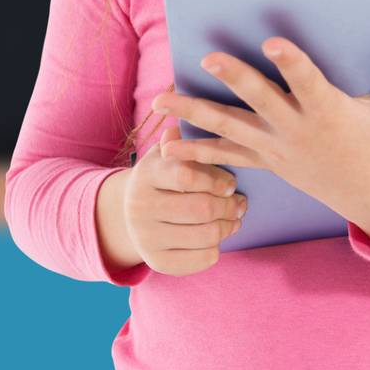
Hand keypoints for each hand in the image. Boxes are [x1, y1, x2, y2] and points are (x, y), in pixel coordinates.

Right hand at [117, 98, 249, 275]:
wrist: (128, 216)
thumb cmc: (161, 176)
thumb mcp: (165, 154)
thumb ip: (179, 138)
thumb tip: (181, 106)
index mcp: (146, 174)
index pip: (185, 175)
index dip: (215, 179)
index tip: (231, 181)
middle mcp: (140, 207)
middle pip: (200, 209)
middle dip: (228, 206)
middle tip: (240, 202)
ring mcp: (146, 237)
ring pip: (205, 235)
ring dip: (228, 226)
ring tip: (236, 217)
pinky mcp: (156, 262)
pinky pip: (200, 259)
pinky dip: (216, 248)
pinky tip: (219, 236)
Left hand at [151, 39, 369, 230]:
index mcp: (328, 113)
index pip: (307, 81)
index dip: (291, 62)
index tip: (274, 41)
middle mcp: (297, 130)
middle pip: (261, 101)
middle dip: (234, 79)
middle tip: (209, 58)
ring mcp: (277, 149)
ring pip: (230, 128)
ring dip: (194, 113)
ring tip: (160, 100)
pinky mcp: (267, 162)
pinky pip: (226, 158)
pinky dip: (196, 152)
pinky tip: (166, 146)